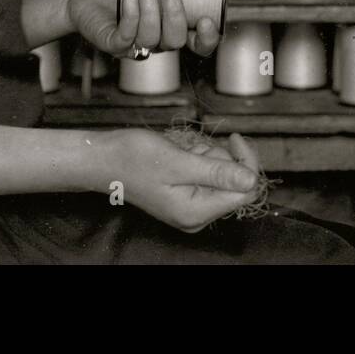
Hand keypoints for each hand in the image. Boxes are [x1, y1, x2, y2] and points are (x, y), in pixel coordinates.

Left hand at [68, 0, 220, 57]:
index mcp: (174, 26)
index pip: (200, 43)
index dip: (208, 37)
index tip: (207, 20)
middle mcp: (158, 40)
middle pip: (176, 40)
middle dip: (175, 14)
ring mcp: (135, 46)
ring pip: (151, 38)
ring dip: (150, 11)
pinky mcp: (113, 45)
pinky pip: (126, 37)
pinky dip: (131, 15)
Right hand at [107, 128, 260, 232]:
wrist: (104, 159)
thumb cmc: (133, 159)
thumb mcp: (178, 162)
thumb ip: (217, 173)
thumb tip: (251, 179)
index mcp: (196, 212)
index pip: (245, 191)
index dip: (246, 162)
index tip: (234, 139)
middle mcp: (196, 216)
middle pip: (233, 183)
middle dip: (216, 158)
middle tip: (191, 149)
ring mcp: (191, 207)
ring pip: (219, 174)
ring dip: (204, 155)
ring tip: (179, 152)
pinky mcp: (185, 197)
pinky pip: (205, 174)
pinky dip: (196, 159)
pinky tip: (177, 155)